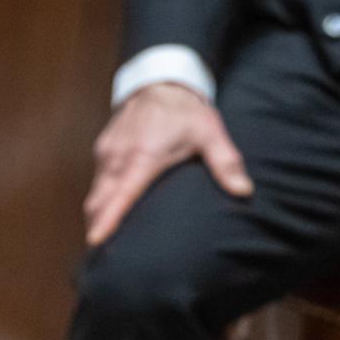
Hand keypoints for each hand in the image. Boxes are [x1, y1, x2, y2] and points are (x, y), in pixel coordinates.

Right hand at [84, 83, 253, 246]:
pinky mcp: (102, 150)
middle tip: (103, 257)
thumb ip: (226, 163)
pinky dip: (99, 200)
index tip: (96, 240)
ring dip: (97, 215)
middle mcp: (118, 157)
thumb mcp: (210, 133)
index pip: (121, 194)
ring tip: (104, 240)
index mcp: (143, 157)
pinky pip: (96, 182)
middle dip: (97, 227)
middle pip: (99, 201)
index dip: (108, 219)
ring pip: (95, 193)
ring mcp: (106, 153)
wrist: (159, 83)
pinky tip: (109, 212)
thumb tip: (244, 192)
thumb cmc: (185, 111)